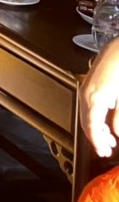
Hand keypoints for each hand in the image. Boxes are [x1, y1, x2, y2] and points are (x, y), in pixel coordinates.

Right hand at [84, 41, 118, 156]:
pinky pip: (87, 105)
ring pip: (86, 115)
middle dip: (96, 138)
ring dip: (96, 128)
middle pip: (86, 122)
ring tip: (109, 137)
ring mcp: (85, 88)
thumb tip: (116, 132)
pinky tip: (105, 120)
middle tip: (107, 149)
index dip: (97, 142)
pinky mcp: (89, 84)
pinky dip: (94, 116)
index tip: (103, 152)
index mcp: (94, 99)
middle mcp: (86, 94)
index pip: (91, 128)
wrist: (118, 49)